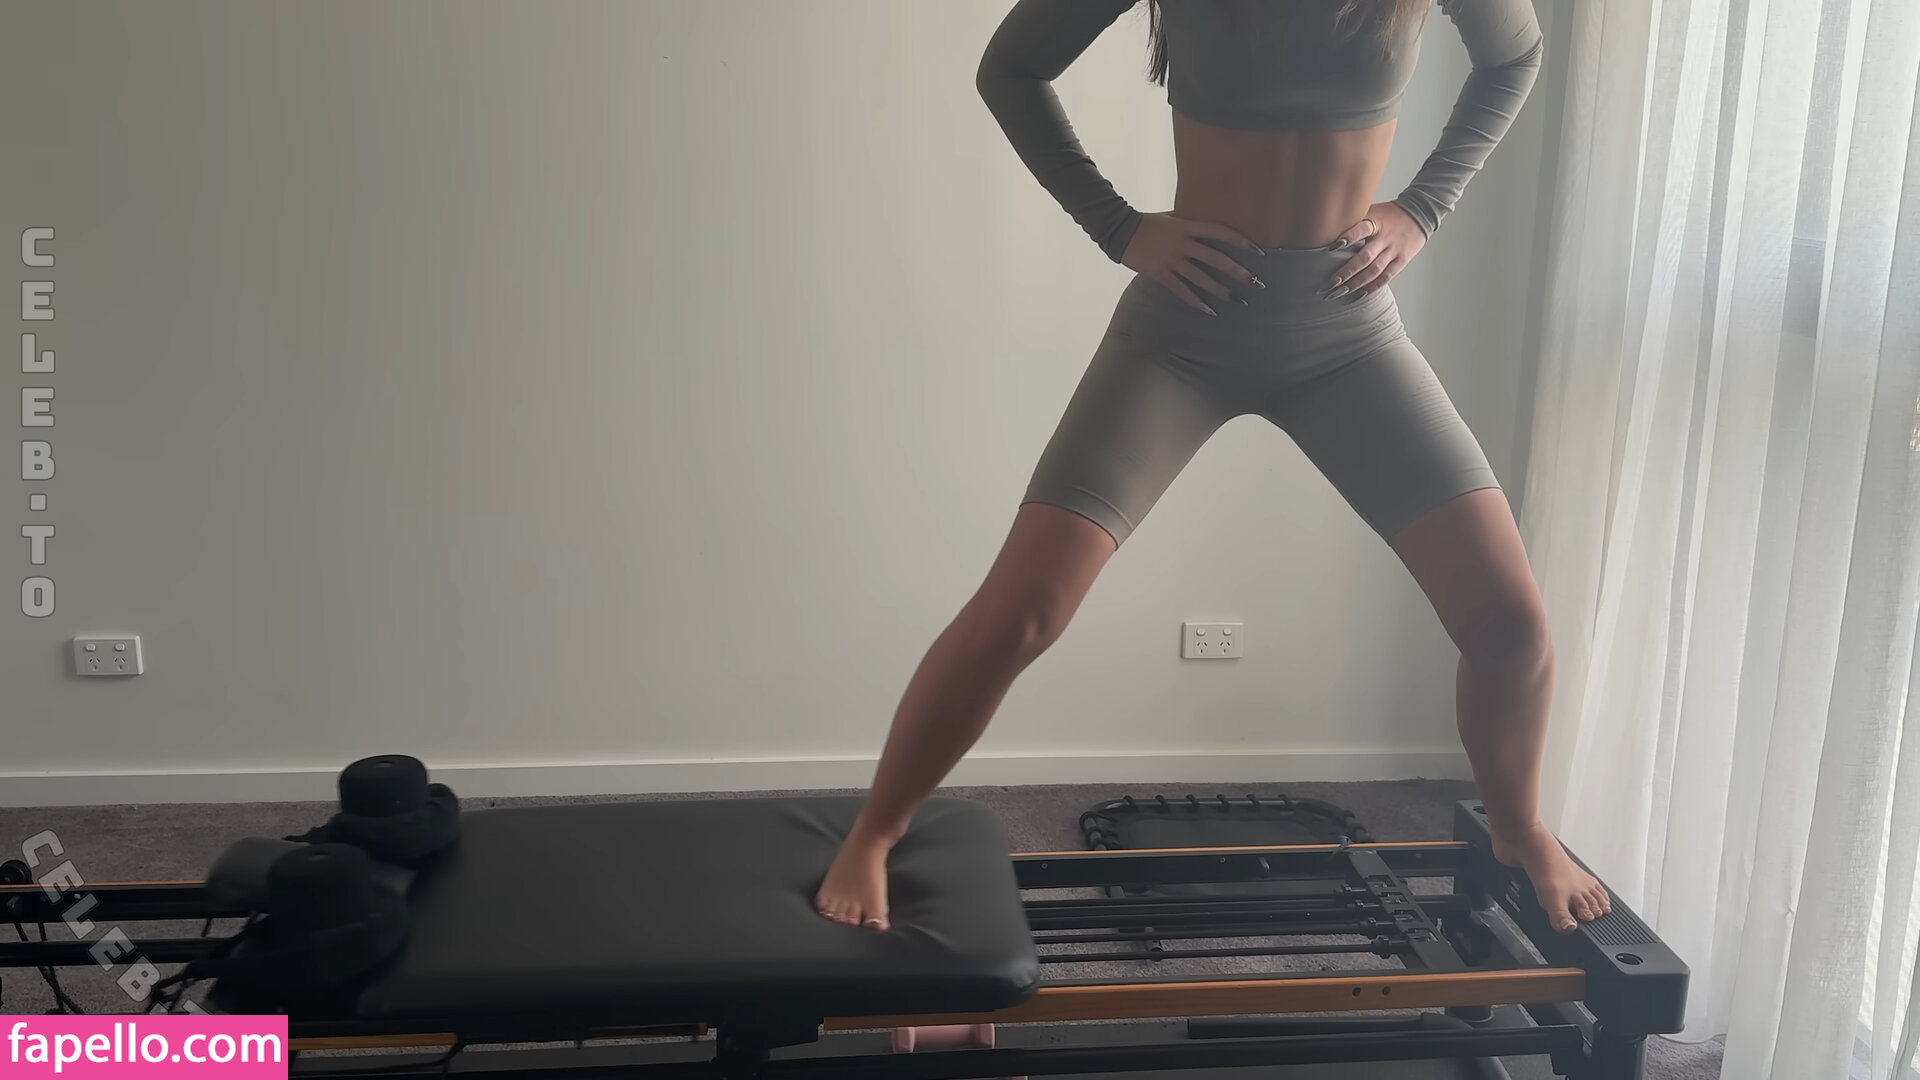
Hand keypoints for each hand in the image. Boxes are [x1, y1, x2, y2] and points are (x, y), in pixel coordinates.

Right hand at [1119, 213, 1264, 315]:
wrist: (1119, 230)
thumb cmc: (1146, 222)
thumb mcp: (1171, 217)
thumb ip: (1189, 223)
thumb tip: (1207, 227)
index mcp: (1187, 227)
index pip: (1220, 232)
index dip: (1239, 241)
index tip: (1257, 251)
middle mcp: (1183, 244)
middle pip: (1215, 259)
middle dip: (1237, 271)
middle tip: (1255, 282)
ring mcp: (1171, 260)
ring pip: (1201, 278)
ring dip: (1221, 290)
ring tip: (1237, 300)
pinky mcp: (1160, 273)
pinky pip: (1181, 290)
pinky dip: (1195, 301)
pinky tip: (1208, 310)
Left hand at [1325, 201, 1424, 298]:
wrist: (1419, 214)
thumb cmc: (1388, 214)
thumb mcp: (1371, 210)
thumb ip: (1354, 220)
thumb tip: (1326, 228)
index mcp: (1376, 222)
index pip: (1361, 229)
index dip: (1347, 238)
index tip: (1330, 248)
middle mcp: (1385, 238)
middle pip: (1364, 258)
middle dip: (1345, 273)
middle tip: (1328, 285)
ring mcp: (1394, 251)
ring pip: (1374, 271)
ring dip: (1355, 284)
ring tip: (1338, 293)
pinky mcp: (1401, 261)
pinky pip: (1385, 277)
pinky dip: (1371, 288)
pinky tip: (1357, 296)